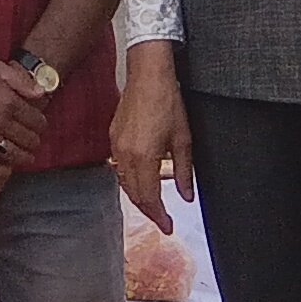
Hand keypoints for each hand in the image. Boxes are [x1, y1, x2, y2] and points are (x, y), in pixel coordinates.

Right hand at [0, 49, 47, 172]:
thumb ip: (21, 81)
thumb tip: (42, 93)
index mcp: (8, 101)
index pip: (36, 120)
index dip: (41, 124)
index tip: (40, 126)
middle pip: (28, 139)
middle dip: (35, 141)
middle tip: (34, 141)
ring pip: (13, 155)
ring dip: (24, 157)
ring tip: (26, 156)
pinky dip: (0, 172)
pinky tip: (6, 169)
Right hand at [111, 38, 193, 231]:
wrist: (148, 74)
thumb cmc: (167, 102)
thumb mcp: (183, 140)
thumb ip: (185, 171)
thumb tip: (187, 196)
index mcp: (144, 157)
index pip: (149, 198)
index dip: (159, 216)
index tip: (168, 227)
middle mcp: (126, 154)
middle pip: (134, 193)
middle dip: (148, 210)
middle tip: (163, 220)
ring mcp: (116, 145)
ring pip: (124, 182)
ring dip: (138, 196)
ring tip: (154, 204)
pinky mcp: (113, 136)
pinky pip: (119, 167)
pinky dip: (130, 180)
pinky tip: (142, 180)